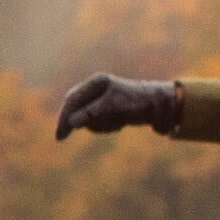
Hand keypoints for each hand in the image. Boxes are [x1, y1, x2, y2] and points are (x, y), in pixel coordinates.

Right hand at [55, 73, 181, 139]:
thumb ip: (91, 114)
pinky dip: (106, 127)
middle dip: (87, 123)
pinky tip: (120, 124)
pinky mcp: (107, 109)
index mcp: (96, 83)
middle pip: (77, 110)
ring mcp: (101, 99)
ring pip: (87, 120)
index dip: (64, 118)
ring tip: (118, 123)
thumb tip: (72, 123)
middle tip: (105, 128)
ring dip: (100, 126)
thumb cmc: (136, 103)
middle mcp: (96, 89)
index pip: (72, 101)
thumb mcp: (112, 108)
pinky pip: (97, 123)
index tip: (60, 137)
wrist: (159, 105)